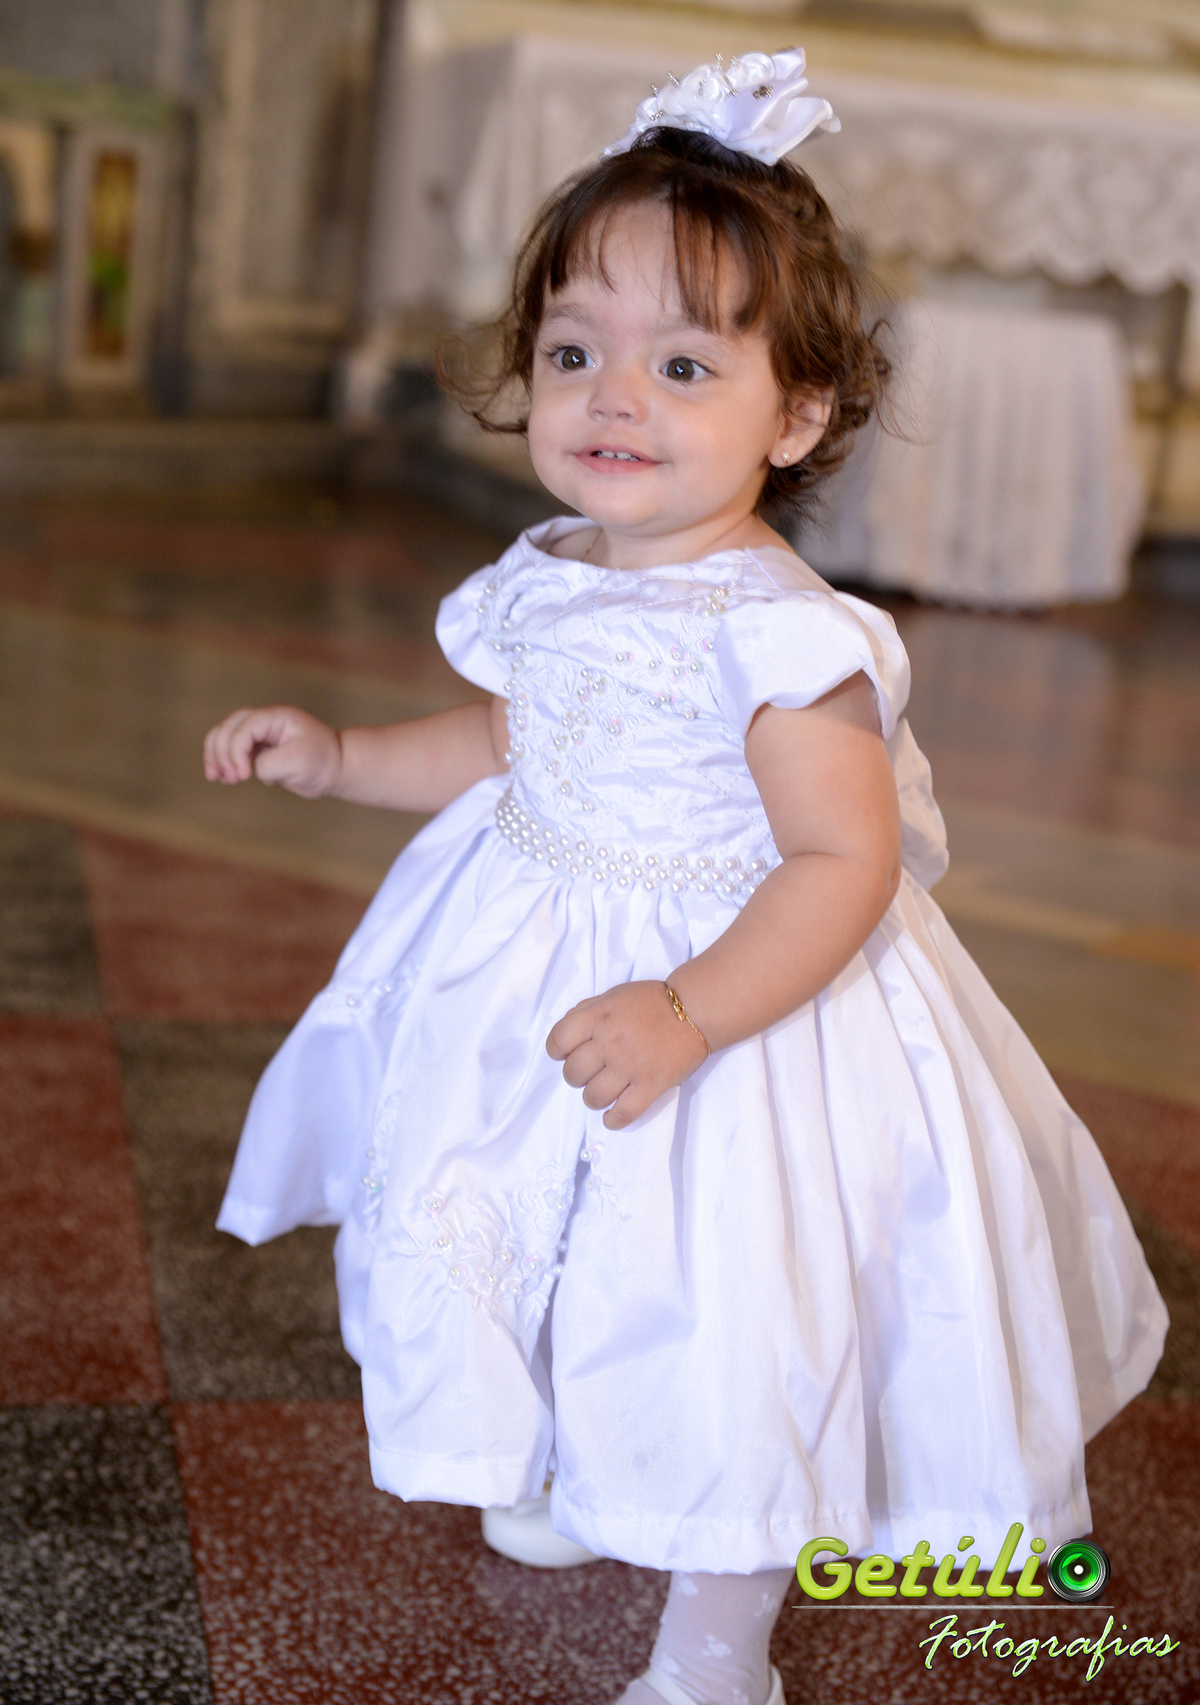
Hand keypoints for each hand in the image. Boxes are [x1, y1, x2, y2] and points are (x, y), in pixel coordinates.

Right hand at [202, 705, 341, 797]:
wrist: (335, 769)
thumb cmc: (322, 763)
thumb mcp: (298, 764)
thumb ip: (268, 764)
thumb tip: (250, 768)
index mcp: (277, 717)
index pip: (244, 727)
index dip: (236, 751)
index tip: (245, 776)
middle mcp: (265, 721)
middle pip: (227, 728)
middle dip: (222, 753)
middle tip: (232, 780)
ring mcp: (259, 733)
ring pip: (223, 735)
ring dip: (215, 755)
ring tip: (217, 778)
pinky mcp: (257, 747)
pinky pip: (230, 748)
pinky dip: (222, 761)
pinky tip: (222, 778)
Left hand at [546, 980, 707, 1130]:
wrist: (693, 1010)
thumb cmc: (651, 1002)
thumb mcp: (613, 996)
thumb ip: (587, 1012)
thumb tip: (567, 1037)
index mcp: (597, 1017)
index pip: (558, 1041)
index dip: (558, 1051)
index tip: (567, 1053)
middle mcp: (609, 1042)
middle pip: (573, 1073)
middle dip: (577, 1075)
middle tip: (591, 1072)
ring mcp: (630, 1066)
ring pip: (593, 1097)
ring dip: (594, 1097)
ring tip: (604, 1091)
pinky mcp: (650, 1085)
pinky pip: (623, 1113)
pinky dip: (613, 1120)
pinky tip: (612, 1116)